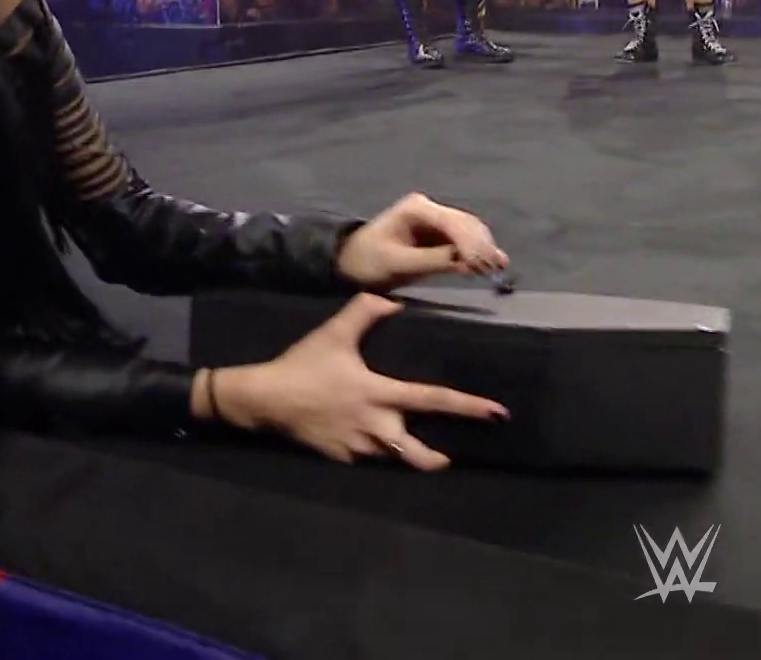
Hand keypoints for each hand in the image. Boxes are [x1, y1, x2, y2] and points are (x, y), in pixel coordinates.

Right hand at [216, 294, 508, 468]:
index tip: (497, 413)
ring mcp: (357, 447)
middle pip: (417, 454)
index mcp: (379, 394)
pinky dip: (372, 453)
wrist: (264, 400)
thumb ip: (364, 312)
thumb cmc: (302, 365)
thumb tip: (394, 301)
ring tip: (410, 451)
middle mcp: (375, 426)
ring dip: (403, 455)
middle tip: (449, 458)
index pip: (433, 400)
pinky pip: (365, 459)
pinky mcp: (340, 458)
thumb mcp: (333, 333)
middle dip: (437, 459)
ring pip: (391, 458)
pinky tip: (369, 444)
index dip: (468, 407)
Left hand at [334, 191, 508, 290]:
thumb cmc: (367, 261)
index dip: (469, 243)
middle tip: (494, 269)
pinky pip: (465, 240)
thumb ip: (432, 260)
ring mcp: (435, 220)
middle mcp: (429, 208)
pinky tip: (495, 263)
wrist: (352, 261)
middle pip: (465, 224)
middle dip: (481, 246)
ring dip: (484, 248)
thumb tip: (467, 262)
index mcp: (415, 208)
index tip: (479, 264)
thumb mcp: (398, 263)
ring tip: (497, 268)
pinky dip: (479, 251)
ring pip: (470, 230)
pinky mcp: (439, 234)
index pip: (450, 222)